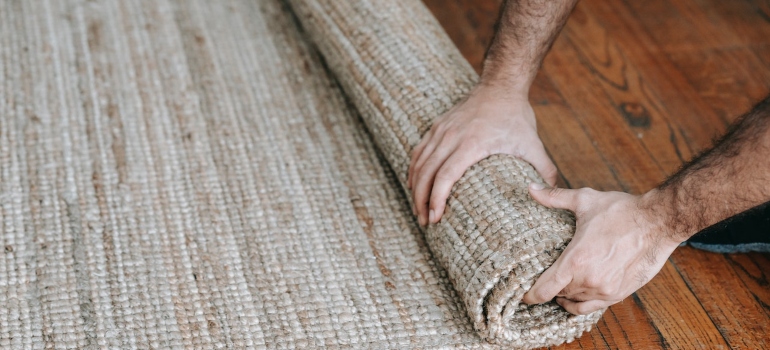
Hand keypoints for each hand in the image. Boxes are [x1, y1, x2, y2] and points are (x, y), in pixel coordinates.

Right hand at [407, 85, 556, 225]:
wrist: (501, 85)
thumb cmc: (516, 116)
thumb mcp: (533, 143)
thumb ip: (544, 170)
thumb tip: (552, 195)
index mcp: (471, 143)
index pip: (445, 175)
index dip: (437, 198)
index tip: (436, 217)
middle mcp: (451, 137)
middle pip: (426, 173)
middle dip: (421, 200)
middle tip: (425, 221)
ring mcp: (441, 131)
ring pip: (419, 163)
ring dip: (414, 188)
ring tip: (418, 209)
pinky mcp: (437, 127)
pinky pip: (419, 152)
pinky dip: (413, 170)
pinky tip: (413, 185)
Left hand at [521, 184, 679, 314]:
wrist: (658, 222)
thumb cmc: (621, 211)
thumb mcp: (585, 200)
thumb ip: (555, 197)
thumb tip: (531, 187)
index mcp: (576, 260)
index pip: (545, 289)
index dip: (531, 295)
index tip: (524, 295)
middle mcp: (588, 280)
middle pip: (559, 294)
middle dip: (549, 289)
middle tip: (542, 282)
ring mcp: (605, 290)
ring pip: (576, 301)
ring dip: (566, 295)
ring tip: (559, 287)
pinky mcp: (619, 293)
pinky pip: (593, 307)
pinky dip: (582, 303)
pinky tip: (577, 295)